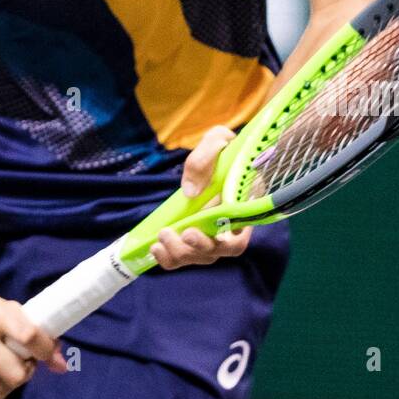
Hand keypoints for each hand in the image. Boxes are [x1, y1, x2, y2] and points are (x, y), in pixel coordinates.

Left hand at [150, 124, 252, 270]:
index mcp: (243, 209)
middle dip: (198, 247)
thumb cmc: (224, 148)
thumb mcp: (218, 140)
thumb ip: (205, 158)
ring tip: (161, 238)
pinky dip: (168, 258)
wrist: (219, 154)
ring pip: (198, 257)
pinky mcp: (192, 236)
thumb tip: (190, 192)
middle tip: (184, 233)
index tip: (214, 235)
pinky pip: (182, 256)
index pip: (239, 237)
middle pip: (217, 251)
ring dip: (179, 253)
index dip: (227, 242)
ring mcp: (210, 235)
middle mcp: (229, 228)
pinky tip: (155, 248)